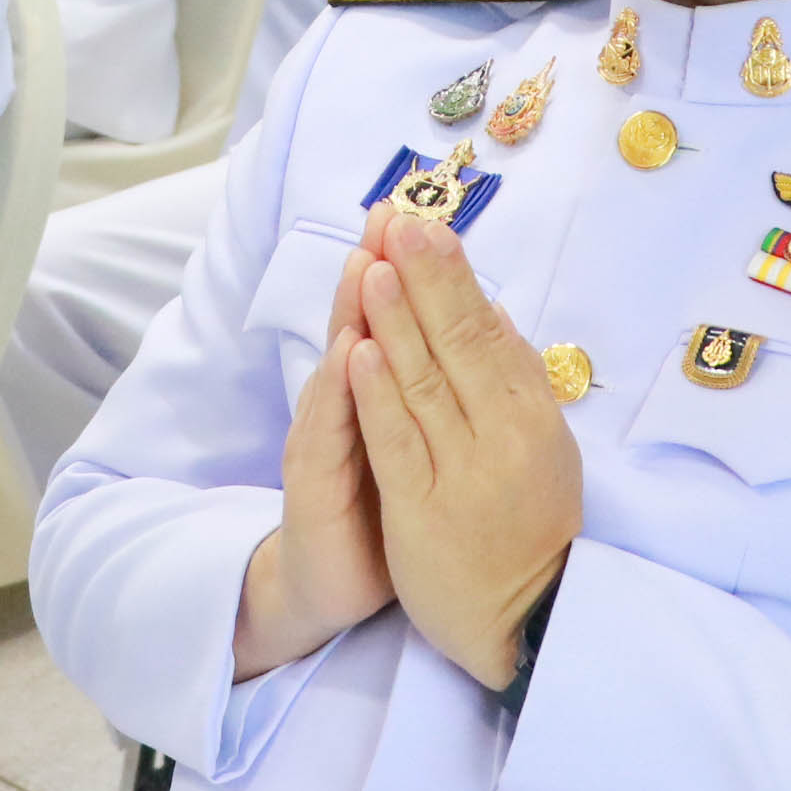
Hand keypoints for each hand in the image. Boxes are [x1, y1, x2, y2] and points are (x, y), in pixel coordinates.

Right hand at [234, 238, 394, 679]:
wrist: (334, 581)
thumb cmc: (381, 503)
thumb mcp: (418, 437)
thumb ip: (435, 381)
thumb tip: (478, 324)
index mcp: (380, 390)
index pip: (392, 317)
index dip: (405, 267)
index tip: (421, 209)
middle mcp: (346, 402)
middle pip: (360, 323)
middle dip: (375, 266)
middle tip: (388, 212)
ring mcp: (325, 437)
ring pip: (339, 366)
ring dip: (350, 314)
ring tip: (365, 263)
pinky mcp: (313, 482)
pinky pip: (326, 431)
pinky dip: (337, 391)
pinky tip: (347, 356)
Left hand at [347, 209, 582, 686]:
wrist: (526, 618)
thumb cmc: (529, 523)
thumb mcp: (541, 446)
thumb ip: (515, 382)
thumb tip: (494, 310)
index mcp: (531, 415)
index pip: (488, 330)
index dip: (454, 275)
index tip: (427, 222)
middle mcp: (502, 434)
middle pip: (459, 342)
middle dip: (426, 276)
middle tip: (401, 218)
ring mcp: (462, 470)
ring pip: (424, 382)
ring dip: (398, 321)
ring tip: (376, 265)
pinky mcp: (423, 509)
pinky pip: (398, 442)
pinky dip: (379, 395)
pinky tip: (359, 354)